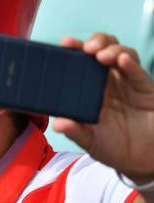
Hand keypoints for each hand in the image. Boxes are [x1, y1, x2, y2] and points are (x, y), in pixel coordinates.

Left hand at [53, 33, 153, 182]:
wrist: (142, 160)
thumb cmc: (112, 146)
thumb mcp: (90, 141)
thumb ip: (75, 131)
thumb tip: (58, 124)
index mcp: (89, 88)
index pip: (80, 61)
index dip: (74, 49)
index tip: (65, 43)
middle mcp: (108, 81)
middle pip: (102, 49)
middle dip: (95, 42)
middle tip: (85, 48)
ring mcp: (128, 82)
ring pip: (121, 54)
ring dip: (111, 50)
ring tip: (100, 55)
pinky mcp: (146, 89)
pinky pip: (138, 73)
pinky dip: (131, 64)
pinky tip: (122, 61)